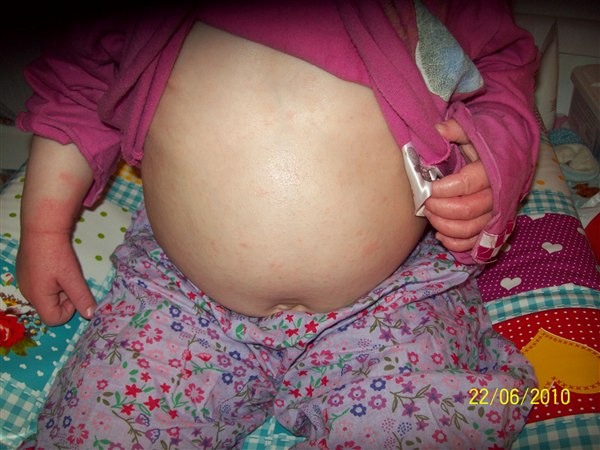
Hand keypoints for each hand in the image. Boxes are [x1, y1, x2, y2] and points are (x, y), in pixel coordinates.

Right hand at [17, 230, 95, 325]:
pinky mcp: (25, 272)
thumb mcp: (73, 277)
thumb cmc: (57, 254)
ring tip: (63, 270)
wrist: (42, 229)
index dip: (68, 309)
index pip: (54, 320)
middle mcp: (27, 293)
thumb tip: (91, 315)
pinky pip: (40, 285)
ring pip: (46, 295)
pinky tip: (54, 264)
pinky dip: (51, 279)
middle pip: (50, 307)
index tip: (73, 292)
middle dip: (64, 297)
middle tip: (69, 279)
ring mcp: (24, 282)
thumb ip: (82, 298)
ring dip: (59, 287)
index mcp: (37, 298)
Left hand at [424, 119, 491, 252]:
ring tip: (429, 214)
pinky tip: (440, 233)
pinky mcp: (491, 229)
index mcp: (492, 170)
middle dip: (440, 208)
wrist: (507, 156)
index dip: (443, 188)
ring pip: (469, 229)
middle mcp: (497, 196)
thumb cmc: (483, 145)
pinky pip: (473, 244)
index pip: (466, 183)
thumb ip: (456, 130)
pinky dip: (455, 243)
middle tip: (425, 202)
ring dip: (444, 226)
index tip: (428, 186)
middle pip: (467, 210)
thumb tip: (438, 130)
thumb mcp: (473, 131)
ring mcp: (495, 215)